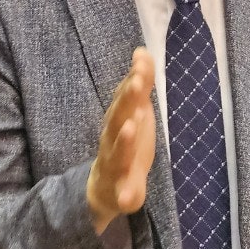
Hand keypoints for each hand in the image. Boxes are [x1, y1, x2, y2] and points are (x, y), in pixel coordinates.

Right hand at [86, 48, 155, 232]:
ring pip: (117, 153)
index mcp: (118, 120)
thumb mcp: (136, 113)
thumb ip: (141, 85)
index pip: (124, 96)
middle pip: (117, 119)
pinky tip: (130, 197)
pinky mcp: (121, 192)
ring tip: (130, 127)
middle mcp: (112, 140)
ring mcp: (115, 166)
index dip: (132, 79)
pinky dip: (125, 195)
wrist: (107, 188)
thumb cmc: (125, 143)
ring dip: (122, 141)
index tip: (141, 60)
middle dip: (126, 102)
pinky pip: (122, 194)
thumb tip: (142, 51)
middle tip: (137, 85)